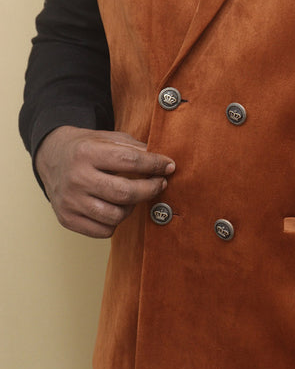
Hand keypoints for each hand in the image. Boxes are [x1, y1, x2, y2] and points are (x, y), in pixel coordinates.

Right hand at [35, 126, 174, 237]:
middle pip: (125, 193)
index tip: (169, 166)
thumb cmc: (86, 147)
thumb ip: (133, 147)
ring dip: (132, 207)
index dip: (155, 164)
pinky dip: (116, 222)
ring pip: (116, 215)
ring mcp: (70, 201)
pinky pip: (104, 231)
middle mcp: (76, 178)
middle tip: (160, 183)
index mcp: (87, 152)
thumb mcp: (106, 137)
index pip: (130, 161)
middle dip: (150, 189)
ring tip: (133, 195)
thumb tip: (162, 162)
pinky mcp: (67, 219)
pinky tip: (115, 207)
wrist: (51, 157)